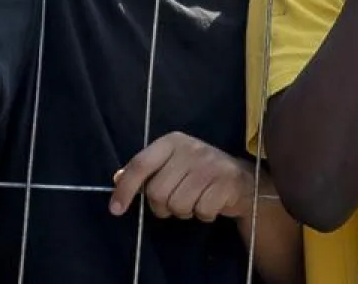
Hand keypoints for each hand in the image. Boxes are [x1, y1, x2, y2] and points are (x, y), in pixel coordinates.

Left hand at [109, 131, 255, 222]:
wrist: (242, 179)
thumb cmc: (198, 172)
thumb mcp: (170, 165)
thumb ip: (145, 171)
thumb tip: (116, 178)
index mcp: (172, 142)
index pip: (141, 164)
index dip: (125, 189)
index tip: (115, 210)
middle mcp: (190, 149)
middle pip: (157, 192)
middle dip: (163, 206)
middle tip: (175, 201)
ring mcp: (210, 165)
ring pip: (178, 205)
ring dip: (184, 212)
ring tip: (195, 200)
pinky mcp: (226, 182)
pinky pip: (202, 211)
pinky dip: (204, 214)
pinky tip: (210, 202)